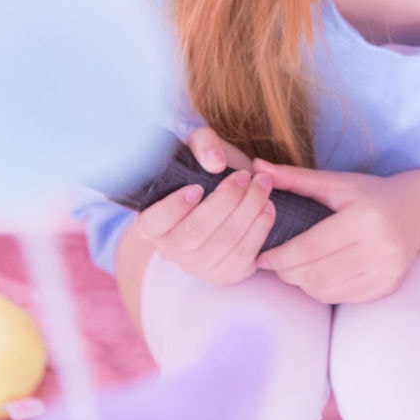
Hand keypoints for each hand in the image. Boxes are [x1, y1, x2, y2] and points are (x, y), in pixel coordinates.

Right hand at [132, 125, 275, 286]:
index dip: (174, 208)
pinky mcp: (225, 274)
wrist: (226, 193)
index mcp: (151, 223)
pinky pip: (244, 256)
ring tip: (263, 185)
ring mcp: (197, 266)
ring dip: (248, 211)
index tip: (197, 187)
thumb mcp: (198, 147)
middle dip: (225, 201)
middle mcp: (170, 250)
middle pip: (195, 232)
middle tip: (245, 176)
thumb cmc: (204, 169)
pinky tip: (268, 208)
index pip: (153, 223)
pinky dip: (259, 230)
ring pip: (224, 243)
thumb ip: (203, 145)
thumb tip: (215, 163)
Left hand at [252, 164, 419, 303]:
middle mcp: (381, 247)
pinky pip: (342, 298)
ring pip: (326, 290)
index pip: (311, 248)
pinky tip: (317, 276)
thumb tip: (256, 167)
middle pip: (316, 273)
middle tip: (275, 263)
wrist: (418, 211)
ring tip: (294, 269)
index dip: (281, 256)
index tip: (262, 256)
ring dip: (302, 283)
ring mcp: (387, 271)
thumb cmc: (371, 194)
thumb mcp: (336, 182)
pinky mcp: (389, 286)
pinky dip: (322, 290)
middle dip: (287, 272)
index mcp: (365, 218)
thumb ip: (295, 178)